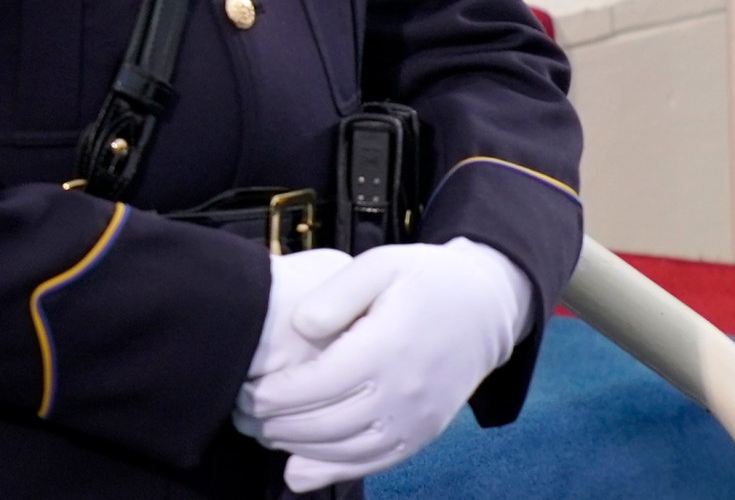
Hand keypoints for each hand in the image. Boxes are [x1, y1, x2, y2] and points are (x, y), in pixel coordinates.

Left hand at [234, 239, 535, 491]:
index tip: (246, 385)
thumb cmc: (427, 279)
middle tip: (245, 411)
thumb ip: (336, 292)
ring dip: (294, 447)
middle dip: (271, 423)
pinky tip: (298, 465)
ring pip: (340, 451)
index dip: (268, 394)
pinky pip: (370, 464)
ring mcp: (416, 419)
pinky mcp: (422, 434)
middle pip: (319, 425)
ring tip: (268, 429)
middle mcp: (404, 391)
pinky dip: (328, 470)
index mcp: (388, 347)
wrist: (489, 306)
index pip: (312, 387)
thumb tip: (298, 326)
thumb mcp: (382, 264)